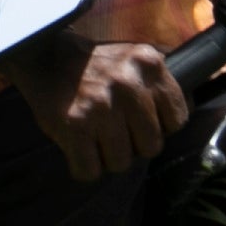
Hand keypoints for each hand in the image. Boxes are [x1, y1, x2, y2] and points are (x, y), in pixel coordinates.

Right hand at [12, 37, 185, 177]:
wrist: (43, 55)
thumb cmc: (94, 65)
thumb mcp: (134, 59)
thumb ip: (159, 84)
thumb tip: (181, 117)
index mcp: (149, 64)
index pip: (177, 120)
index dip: (159, 127)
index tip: (140, 120)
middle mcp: (129, 83)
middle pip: (151, 147)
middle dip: (133, 145)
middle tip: (114, 130)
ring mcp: (101, 106)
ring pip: (121, 163)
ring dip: (107, 156)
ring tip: (94, 135)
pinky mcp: (74, 125)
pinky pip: (90, 171)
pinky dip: (83, 166)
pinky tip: (78, 145)